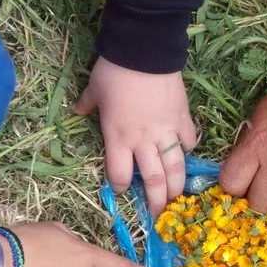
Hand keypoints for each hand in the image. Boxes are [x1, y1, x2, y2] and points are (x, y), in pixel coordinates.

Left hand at [75, 57, 196, 215]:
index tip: (123, 190)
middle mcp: (143, 142)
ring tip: (177, 199)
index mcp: (118, 138)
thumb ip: (87, 105)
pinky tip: (185, 152)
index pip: (120, 174)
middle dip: (157, 202)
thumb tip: (77, 110)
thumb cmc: (115, 72)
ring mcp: (166, 132)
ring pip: (176, 168)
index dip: (121, 186)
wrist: (144, 51)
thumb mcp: (93, 89)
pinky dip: (187, 150)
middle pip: (154, 181)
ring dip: (177, 187)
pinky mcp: (183, 120)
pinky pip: (189, 141)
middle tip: (158, 215)